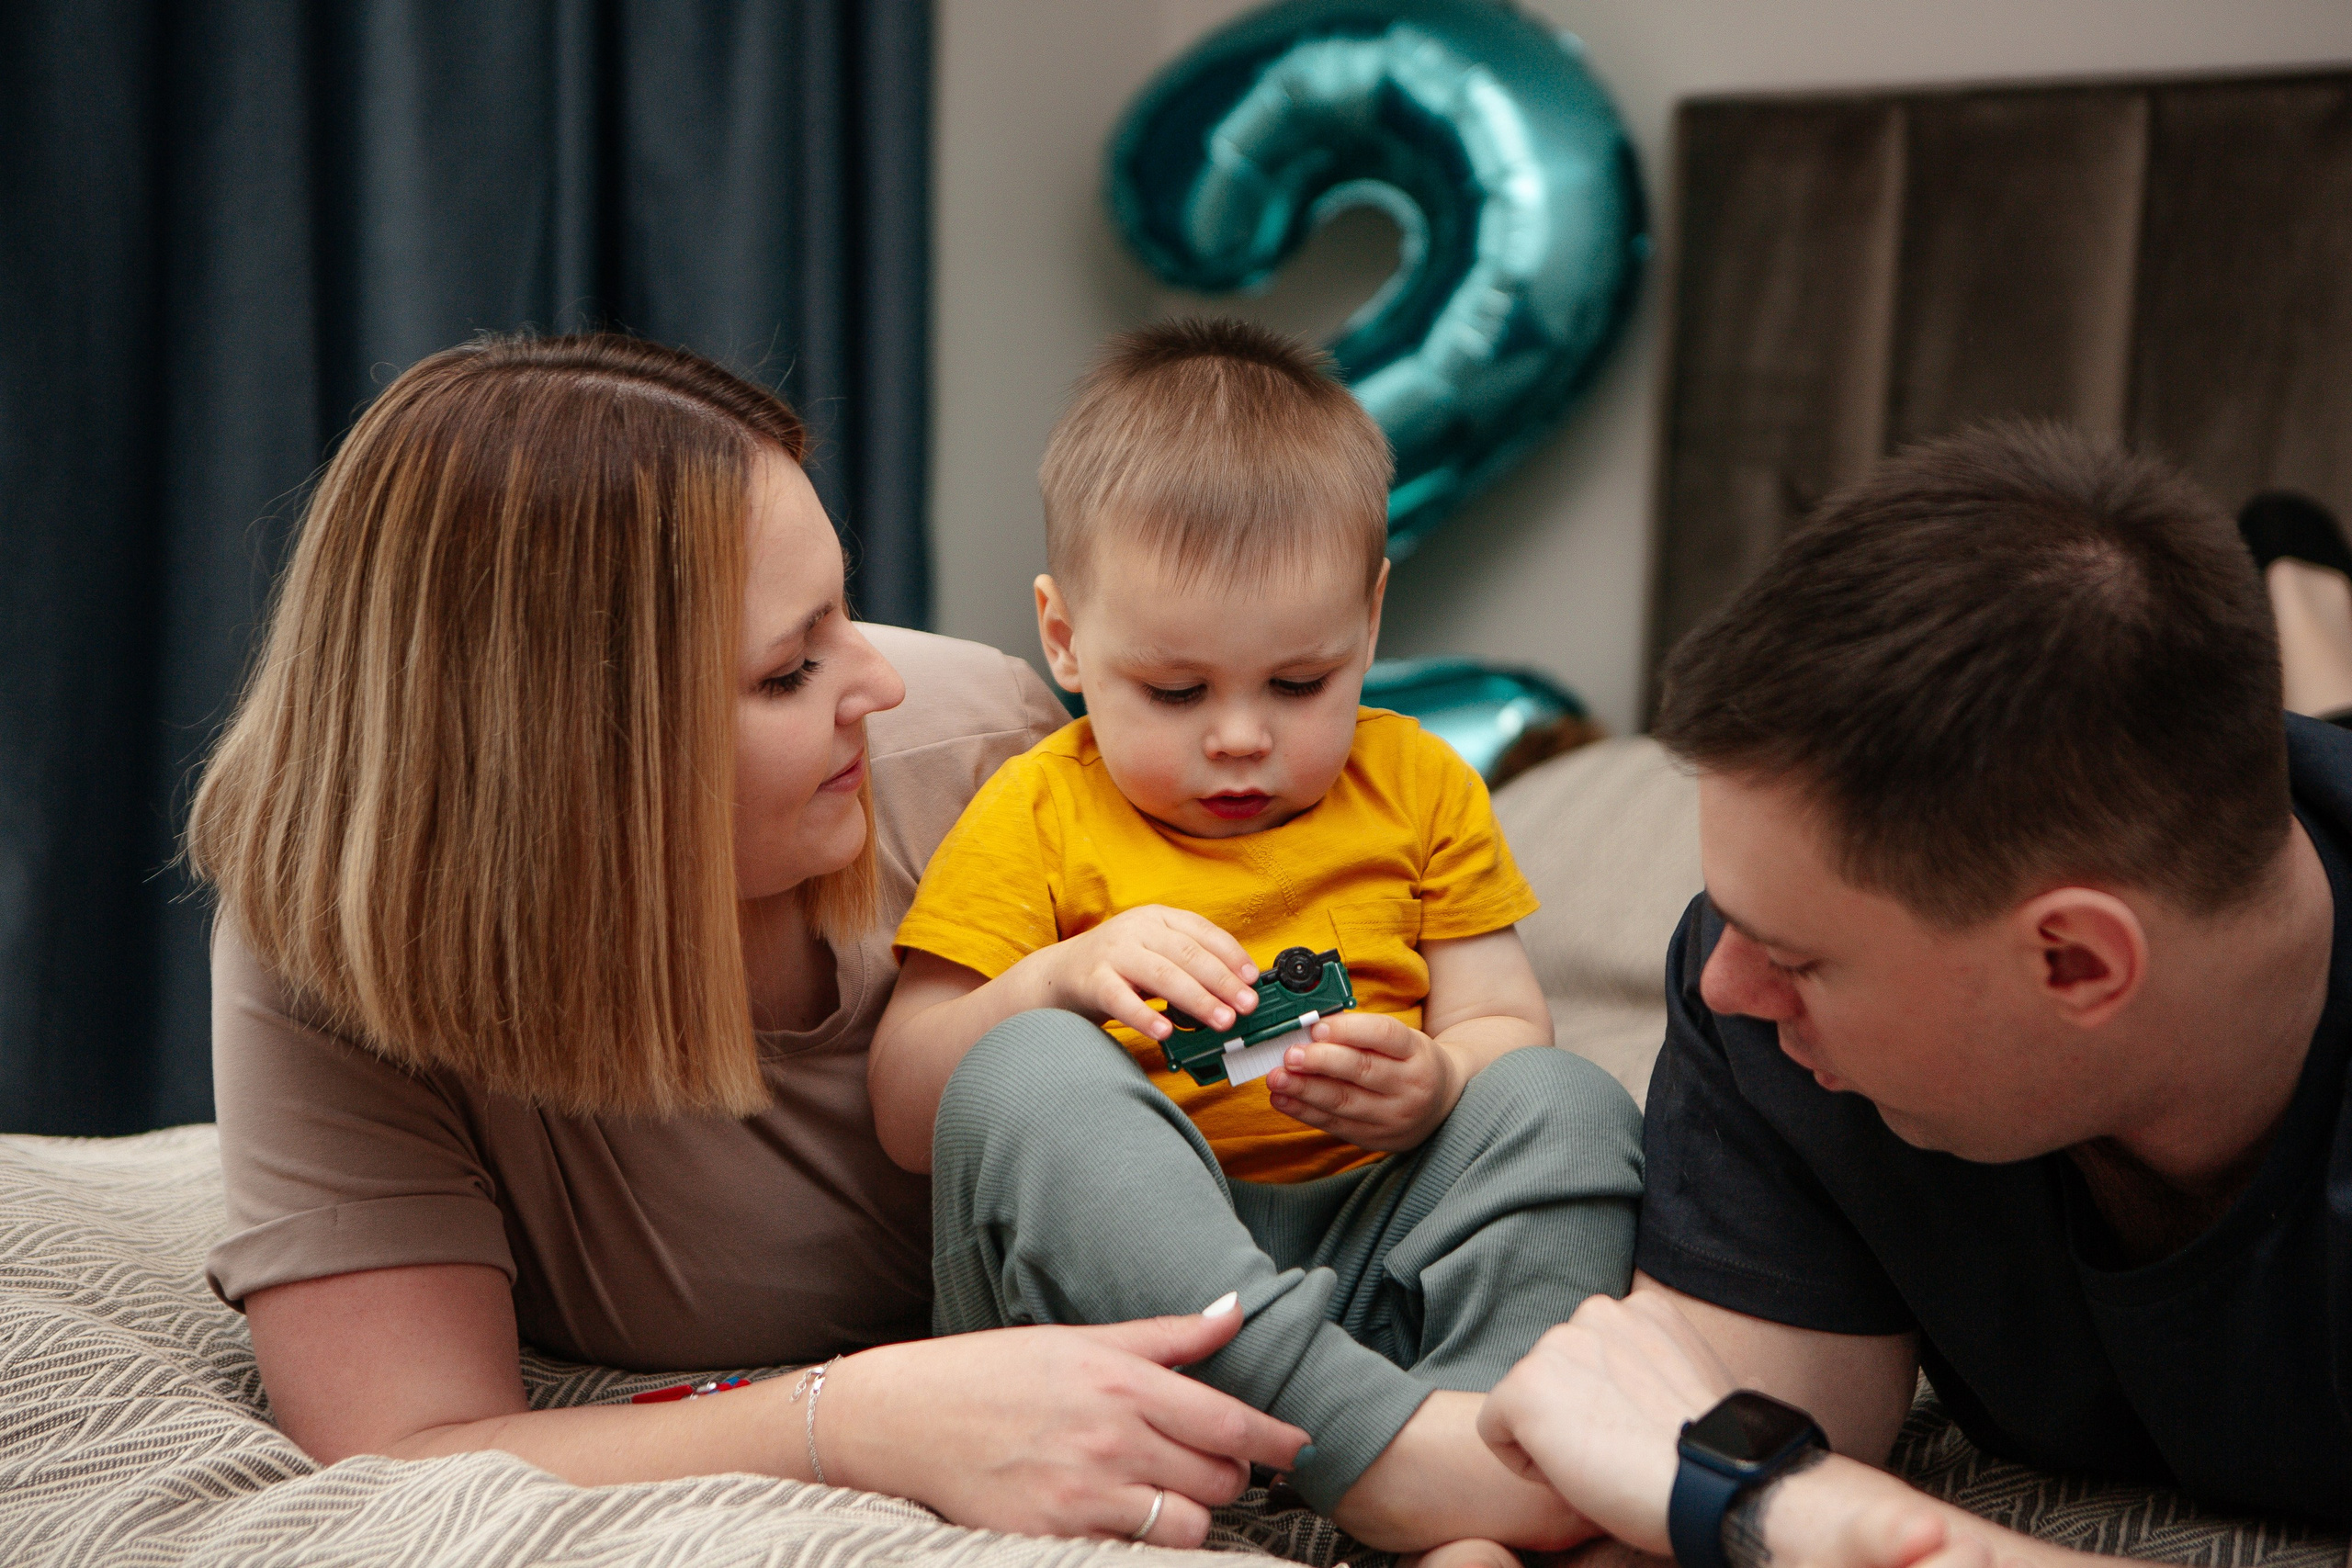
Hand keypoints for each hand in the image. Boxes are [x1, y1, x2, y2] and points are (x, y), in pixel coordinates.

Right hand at [820, 1296, 1307, 1545]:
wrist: (906, 1416)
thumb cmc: (995, 1370)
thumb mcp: (1083, 1340)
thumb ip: (1168, 1336)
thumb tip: (1236, 1311)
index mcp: (1123, 1382)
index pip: (1229, 1421)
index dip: (1276, 1440)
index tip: (1302, 1448)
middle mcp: (1112, 1438)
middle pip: (1218, 1478)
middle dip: (1226, 1475)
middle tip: (1201, 1461)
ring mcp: (1084, 1493)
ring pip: (1186, 1524)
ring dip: (1188, 1514)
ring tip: (1162, 1492)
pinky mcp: (1054, 1536)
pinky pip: (1132, 1553)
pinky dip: (1140, 1540)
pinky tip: (1119, 1517)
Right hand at [1018, 906, 1258, 1044]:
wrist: (1058, 975)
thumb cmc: (1118, 968)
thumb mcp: (1154, 953)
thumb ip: (1188, 964)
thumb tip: (1236, 990)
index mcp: (1157, 918)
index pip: (1202, 931)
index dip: (1231, 955)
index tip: (1252, 979)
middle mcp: (1136, 929)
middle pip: (1187, 953)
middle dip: (1221, 981)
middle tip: (1246, 1006)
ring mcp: (1112, 952)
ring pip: (1161, 974)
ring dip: (1196, 999)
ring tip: (1222, 1021)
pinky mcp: (1091, 980)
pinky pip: (1121, 1000)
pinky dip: (1145, 1016)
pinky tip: (1166, 1031)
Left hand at [1266, 1011, 1463, 1151]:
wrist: (1444, 1106)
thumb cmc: (1411, 1063)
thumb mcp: (1403, 1041)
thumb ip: (1363, 1034)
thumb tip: (1311, 1028)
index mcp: (1417, 1052)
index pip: (1384, 1035)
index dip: (1348, 1030)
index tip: (1316, 1027)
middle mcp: (1410, 1086)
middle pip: (1362, 1070)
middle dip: (1320, 1062)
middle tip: (1289, 1055)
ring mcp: (1394, 1116)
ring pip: (1345, 1101)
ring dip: (1305, 1089)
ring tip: (1276, 1078)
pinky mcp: (1376, 1138)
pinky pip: (1335, 1124)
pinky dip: (1305, 1111)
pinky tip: (1283, 1099)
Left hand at [1476, 1291, 1735, 1554]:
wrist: (1716, 1486)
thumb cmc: (1718, 1455)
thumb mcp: (1704, 1386)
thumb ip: (1670, 1367)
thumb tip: (1710, 1383)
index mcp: (1642, 1309)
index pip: (1592, 1358)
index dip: (1611, 1406)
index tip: (1645, 1433)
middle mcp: (1596, 1312)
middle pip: (1557, 1378)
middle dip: (1577, 1417)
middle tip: (1624, 1453)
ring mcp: (1557, 1344)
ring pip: (1527, 1405)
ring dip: (1553, 1440)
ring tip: (1607, 1464)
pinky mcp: (1525, 1386)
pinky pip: (1495, 1431)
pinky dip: (1524, 1463)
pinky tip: (1575, 1473)